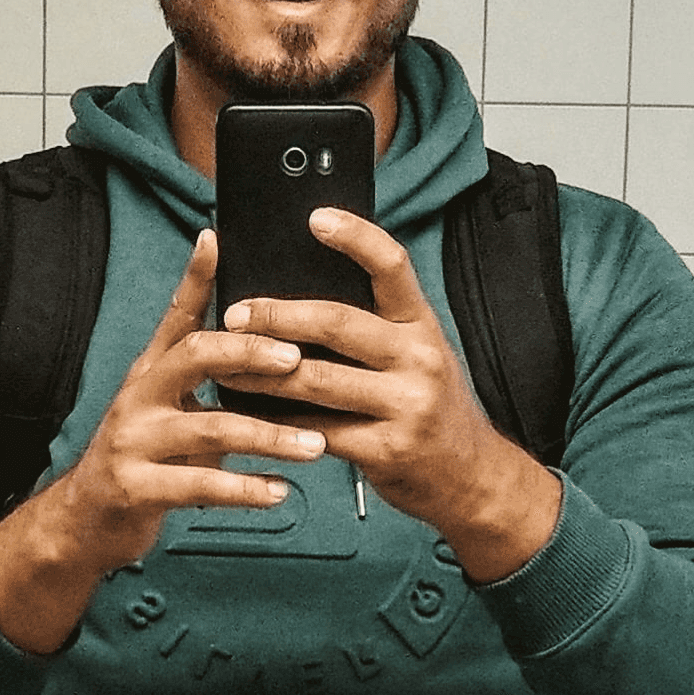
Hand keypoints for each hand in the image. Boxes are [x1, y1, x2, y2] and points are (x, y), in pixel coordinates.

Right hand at [0, 229, 324, 651]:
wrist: (86, 520)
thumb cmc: (145, 457)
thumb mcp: (167, 406)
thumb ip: (204, 378)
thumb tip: (265, 339)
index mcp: (152, 371)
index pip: (176, 314)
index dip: (196, 276)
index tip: (217, 238)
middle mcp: (139, 396)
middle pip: (195, 356)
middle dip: (249, 353)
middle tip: (297, 359)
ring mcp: (134, 441)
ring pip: (210, 429)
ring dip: (268, 437)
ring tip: (314, 444)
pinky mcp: (136, 488)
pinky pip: (199, 486)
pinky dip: (245, 490)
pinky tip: (279, 492)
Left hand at [220, 208, 561, 581]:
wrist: (469, 476)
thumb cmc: (427, 404)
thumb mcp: (415, 355)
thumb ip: (374, 327)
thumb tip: (298, 292)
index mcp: (422, 325)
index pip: (392, 266)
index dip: (355, 237)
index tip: (315, 217)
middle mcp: (419, 359)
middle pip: (337, 322)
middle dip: (277, 316)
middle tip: (235, 314)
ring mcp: (406, 406)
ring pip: (316, 380)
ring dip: (260, 373)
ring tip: (224, 365)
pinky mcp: (386, 450)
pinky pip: (317, 431)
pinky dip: (276, 422)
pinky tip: (247, 414)